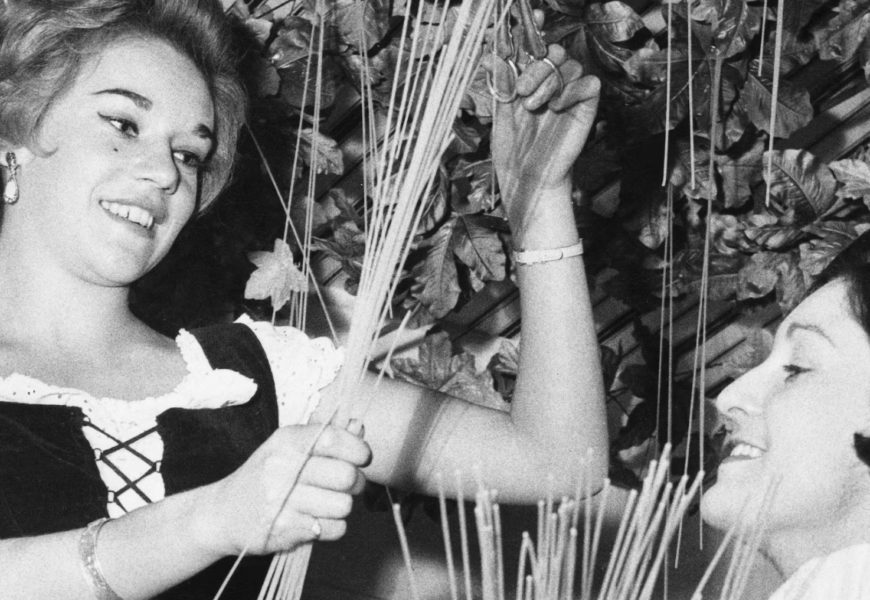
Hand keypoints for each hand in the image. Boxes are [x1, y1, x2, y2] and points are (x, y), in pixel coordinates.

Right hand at [200, 422, 370, 555]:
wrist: (222, 513)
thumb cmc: (264, 476)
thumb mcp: (288, 448)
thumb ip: (325, 438)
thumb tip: (358, 427)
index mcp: (286, 441)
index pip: (334, 439)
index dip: (358, 449)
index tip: (361, 457)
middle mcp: (282, 468)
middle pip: (346, 476)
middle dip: (355, 482)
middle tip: (346, 485)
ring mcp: (282, 500)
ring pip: (343, 505)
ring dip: (342, 507)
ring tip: (326, 503)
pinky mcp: (285, 529)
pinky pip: (334, 529)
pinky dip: (332, 527)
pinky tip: (316, 519)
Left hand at [484, 20, 599, 244]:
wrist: (527, 180)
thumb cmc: (513, 153)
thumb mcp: (501, 113)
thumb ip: (502, 82)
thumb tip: (491, 52)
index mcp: (530, 85)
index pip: (536, 49)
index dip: (535, 30)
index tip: (533, 16)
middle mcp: (551, 87)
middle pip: (554, 52)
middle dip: (536, 65)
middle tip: (522, 91)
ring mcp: (569, 97)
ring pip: (570, 65)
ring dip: (548, 81)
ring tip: (533, 107)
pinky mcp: (586, 109)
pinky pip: (589, 83)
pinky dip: (571, 90)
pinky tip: (556, 108)